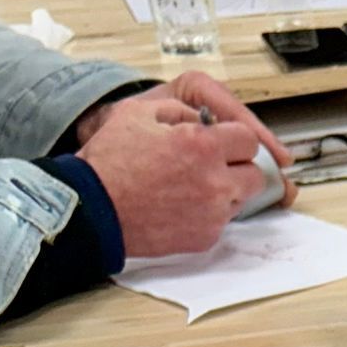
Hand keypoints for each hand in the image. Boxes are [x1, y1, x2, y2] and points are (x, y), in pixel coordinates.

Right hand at [78, 71, 295, 205]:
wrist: (92, 207)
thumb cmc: (110, 161)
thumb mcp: (139, 112)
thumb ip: (180, 110)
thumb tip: (204, 117)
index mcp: (203, 145)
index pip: (250, 140)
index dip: (236, 139)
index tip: (224, 142)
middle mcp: (215, 180)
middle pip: (255, 173)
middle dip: (238, 166)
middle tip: (213, 166)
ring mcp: (213, 212)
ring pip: (242, 199)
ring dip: (227, 191)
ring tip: (194, 186)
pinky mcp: (206, 237)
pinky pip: (222, 222)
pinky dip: (210, 214)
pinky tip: (183, 206)